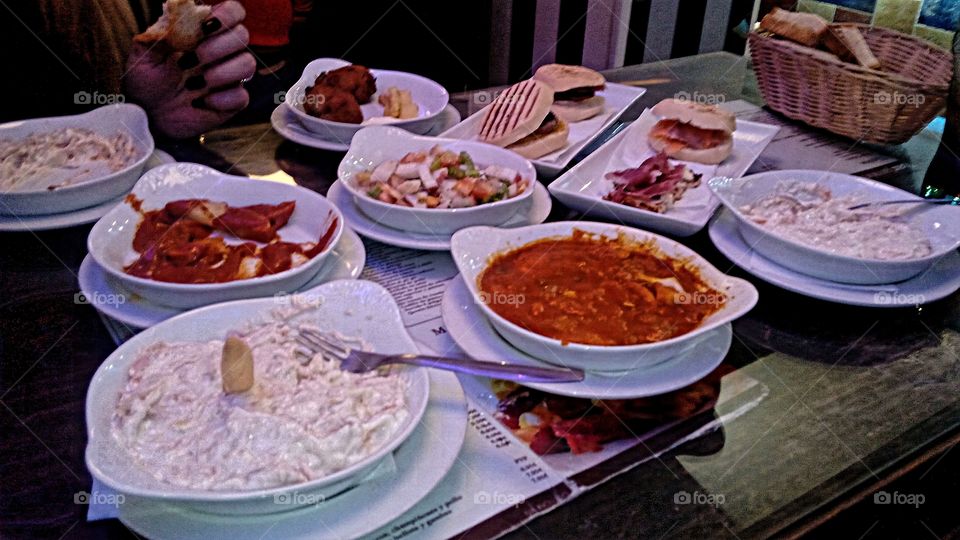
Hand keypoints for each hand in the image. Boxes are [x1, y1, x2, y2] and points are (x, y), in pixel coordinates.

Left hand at [124, 1, 255, 138]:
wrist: (148, 115)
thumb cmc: (147, 81)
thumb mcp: (143, 55)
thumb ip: (158, 35)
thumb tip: (175, 25)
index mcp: (204, 33)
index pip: (233, 12)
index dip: (226, 15)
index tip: (205, 26)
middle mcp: (222, 52)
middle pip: (242, 35)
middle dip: (216, 47)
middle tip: (189, 60)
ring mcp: (230, 77)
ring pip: (247, 64)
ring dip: (220, 73)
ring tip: (194, 84)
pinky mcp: (233, 102)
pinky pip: (242, 95)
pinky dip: (221, 99)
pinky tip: (201, 102)